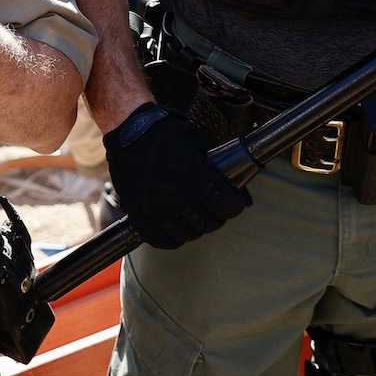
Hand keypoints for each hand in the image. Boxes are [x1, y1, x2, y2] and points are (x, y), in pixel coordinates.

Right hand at [104, 103, 249, 248]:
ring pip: (188, 234)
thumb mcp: (200, 143)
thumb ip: (223, 170)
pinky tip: (174, 225)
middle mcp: (177, 198)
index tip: (232, 200)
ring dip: (195, 226)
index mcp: (196, 177)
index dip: (234, 205)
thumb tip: (246, 199)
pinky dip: (172, 237)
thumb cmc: (166, 135)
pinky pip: (162, 240)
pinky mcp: (140, 217)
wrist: (129, 134)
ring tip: (192, 213)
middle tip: (212, 205)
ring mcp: (157, 210)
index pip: (227, 206)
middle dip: (217, 216)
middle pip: (210, 223)